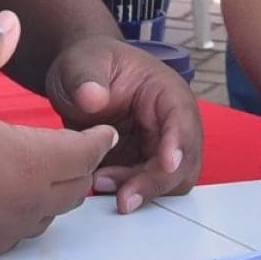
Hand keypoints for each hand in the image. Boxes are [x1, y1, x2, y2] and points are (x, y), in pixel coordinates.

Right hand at [0, 12, 118, 259]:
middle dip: (81, 166)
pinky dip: (24, 216)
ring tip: (43, 167)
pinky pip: (15, 237)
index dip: (97, 139)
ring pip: (46, 218)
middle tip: (77, 145)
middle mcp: (18, 204)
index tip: (103, 128)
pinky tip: (5, 195)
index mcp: (22, 161)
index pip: (83, 154)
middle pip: (73, 190)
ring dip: (54, 194)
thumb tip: (12, 20)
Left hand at [44, 37, 202, 213]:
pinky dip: (128, 192)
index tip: (167, 162)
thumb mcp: (82, 64)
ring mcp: (160, 147)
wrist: (76, 82)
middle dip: (156, 180)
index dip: (178, 141)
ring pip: (169, 182)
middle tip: (124, 195)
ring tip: (101, 181)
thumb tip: (92, 97)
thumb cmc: (89, 65)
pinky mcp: (144, 166)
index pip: (182, 117)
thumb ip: (86, 78)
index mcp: (166, 91)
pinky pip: (147, 188)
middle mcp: (171, 123)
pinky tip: (100, 183)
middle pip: (183, 160)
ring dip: (141, 190)